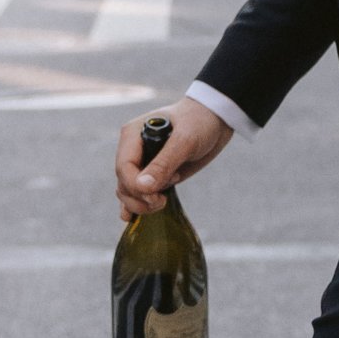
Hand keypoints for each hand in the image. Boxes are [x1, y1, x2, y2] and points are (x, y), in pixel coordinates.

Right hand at [116, 98, 230, 219]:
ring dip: (139, 204)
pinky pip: (137, 192)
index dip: (136, 187)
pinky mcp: (153, 174)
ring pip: (127, 190)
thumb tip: (143, 187)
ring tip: (161, 204)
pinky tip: (132, 218)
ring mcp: (142, 163)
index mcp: (133, 135)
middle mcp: (133, 150)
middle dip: (139, 198)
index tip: (156, 197)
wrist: (215, 119)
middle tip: (161, 202)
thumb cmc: (199, 122)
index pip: (124, 167)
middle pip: (123, 182)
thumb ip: (164, 163)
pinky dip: (135, 204)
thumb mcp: (185, 141)